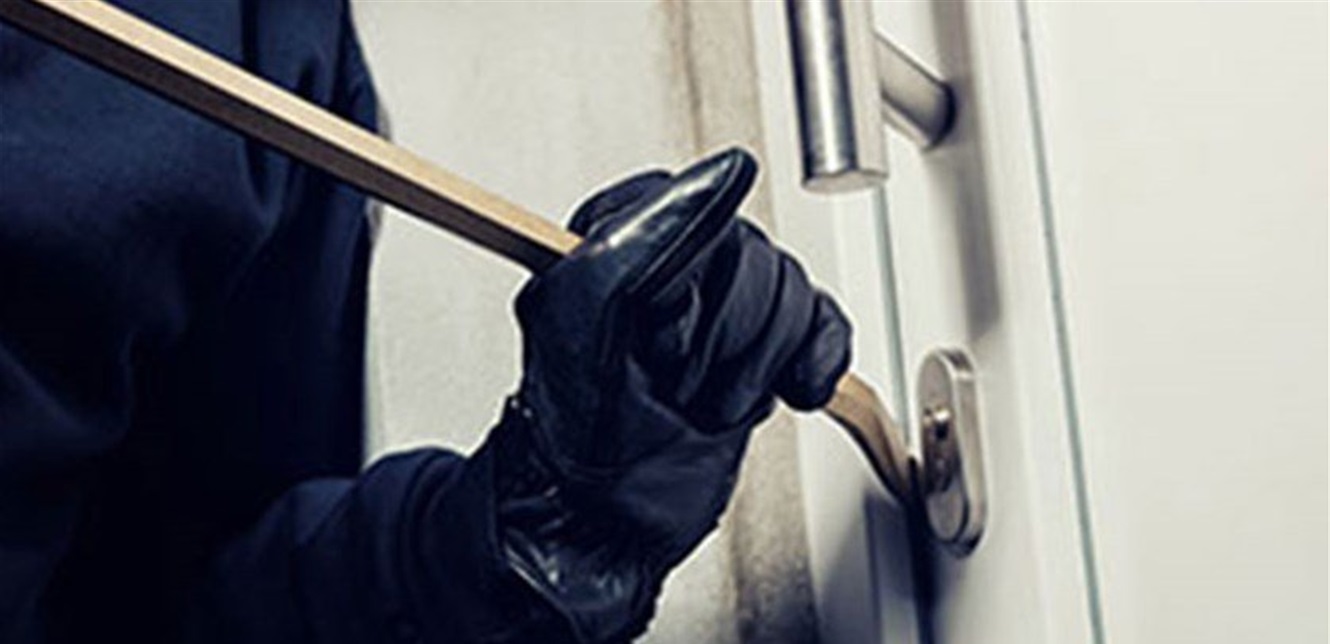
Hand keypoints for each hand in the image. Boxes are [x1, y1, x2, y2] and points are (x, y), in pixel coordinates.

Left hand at [484, 148, 850, 641]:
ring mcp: (724, 303)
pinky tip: (788, 387)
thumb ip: (653, 232)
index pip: (701, 212)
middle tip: (677, 381)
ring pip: (793, 290)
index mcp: (619, 230)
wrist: (603, 519)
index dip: (689, 287)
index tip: (658, 340)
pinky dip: (813, 362)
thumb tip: (727, 172)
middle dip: (723, 341)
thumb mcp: (592, 315)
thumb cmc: (578, 429)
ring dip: (754, 367)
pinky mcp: (768, 345)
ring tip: (705, 401)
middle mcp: (675, 258)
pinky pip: (826, 324)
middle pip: (756, 256)